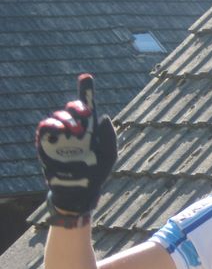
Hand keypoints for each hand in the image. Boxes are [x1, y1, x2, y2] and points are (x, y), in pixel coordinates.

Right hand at [36, 74, 116, 214]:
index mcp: (90, 130)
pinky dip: (51, 125)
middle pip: (72, 109)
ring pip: (58, 117)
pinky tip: (60, 130)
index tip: (86, 77)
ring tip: (75, 131)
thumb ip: (109, 136)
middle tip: (85, 114)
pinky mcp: (46, 144)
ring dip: (66, 119)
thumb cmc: (97, 173)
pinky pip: (45, 128)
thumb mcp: (109, 155)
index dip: (86, 91)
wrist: (80, 191)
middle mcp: (74, 129)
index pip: (88, 107)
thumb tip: (104, 115)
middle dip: (77, 106)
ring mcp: (59, 136)